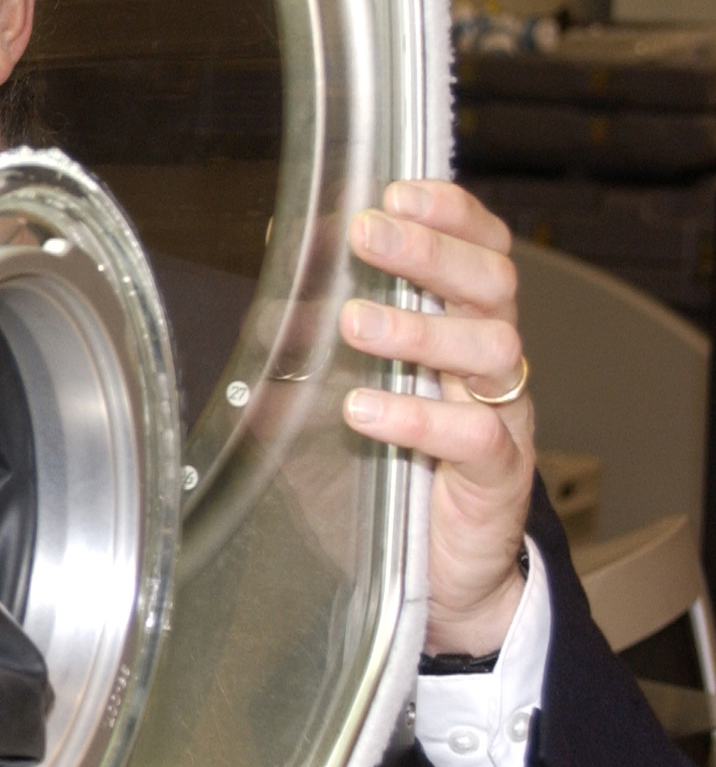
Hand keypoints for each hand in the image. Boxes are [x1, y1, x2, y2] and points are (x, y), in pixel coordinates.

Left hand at [340, 179, 533, 656]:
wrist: (437, 577)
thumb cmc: (386, 477)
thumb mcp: (331, 404)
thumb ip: (306, 353)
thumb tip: (265, 293)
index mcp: (459, 330)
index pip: (479, 251)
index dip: (450, 215)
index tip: (399, 190)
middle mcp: (488, 365)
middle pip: (491, 284)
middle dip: (430, 252)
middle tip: (370, 234)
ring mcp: (500, 416)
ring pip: (490, 349)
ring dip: (419, 329)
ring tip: (357, 325)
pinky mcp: (496, 476)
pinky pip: (476, 434)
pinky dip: (419, 417)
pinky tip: (367, 411)